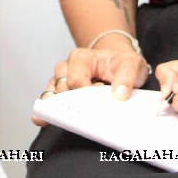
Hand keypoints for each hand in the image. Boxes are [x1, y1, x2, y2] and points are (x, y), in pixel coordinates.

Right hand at [33, 48, 149, 124]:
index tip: (98, 97)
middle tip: (89, 110)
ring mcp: (61, 81)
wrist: (117, 64)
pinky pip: (49, 102)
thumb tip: (119, 95)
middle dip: (74, 100)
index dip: (86, 91)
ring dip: (60, 106)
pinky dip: (48, 112)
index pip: (76, 77)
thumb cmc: (121, 64)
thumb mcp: (131, 65)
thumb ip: (127, 77)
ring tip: (67, 118)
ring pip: (52, 95)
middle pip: (62, 87)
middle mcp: (67, 67)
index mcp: (82, 57)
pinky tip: (45, 120)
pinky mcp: (60, 94)